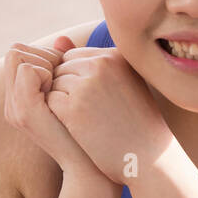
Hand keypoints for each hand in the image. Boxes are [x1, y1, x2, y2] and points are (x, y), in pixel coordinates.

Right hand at [4, 36, 112, 181]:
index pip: (18, 53)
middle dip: (44, 55)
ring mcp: (15, 108)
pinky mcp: (24, 112)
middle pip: (14, 51)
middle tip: (68, 77)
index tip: (69, 72)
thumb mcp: (77, 93)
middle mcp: (12, 103)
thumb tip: (63, 38)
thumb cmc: (94, 132)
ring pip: (16, 55)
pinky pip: (26, 69)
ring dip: (46, 61)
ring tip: (67, 86)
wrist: (96, 165)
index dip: (45, 54)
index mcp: (22, 99)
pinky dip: (46, 70)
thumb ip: (64, 66)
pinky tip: (65, 90)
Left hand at [46, 44, 170, 186]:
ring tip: (87, 120)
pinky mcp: (73, 107)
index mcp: (115, 55)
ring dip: (63, 103)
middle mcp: (102, 64)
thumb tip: (57, 39)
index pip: (74, 57)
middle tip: (90, 113)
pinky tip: (79, 127)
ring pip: (53, 84)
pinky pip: (50, 101)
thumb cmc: (136, 122)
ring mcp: (86, 84)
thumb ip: (91, 61)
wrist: (148, 157)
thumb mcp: (123, 82)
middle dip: (68, 90)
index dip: (77, 80)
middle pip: (61, 69)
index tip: (93, 100)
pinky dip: (59, 115)